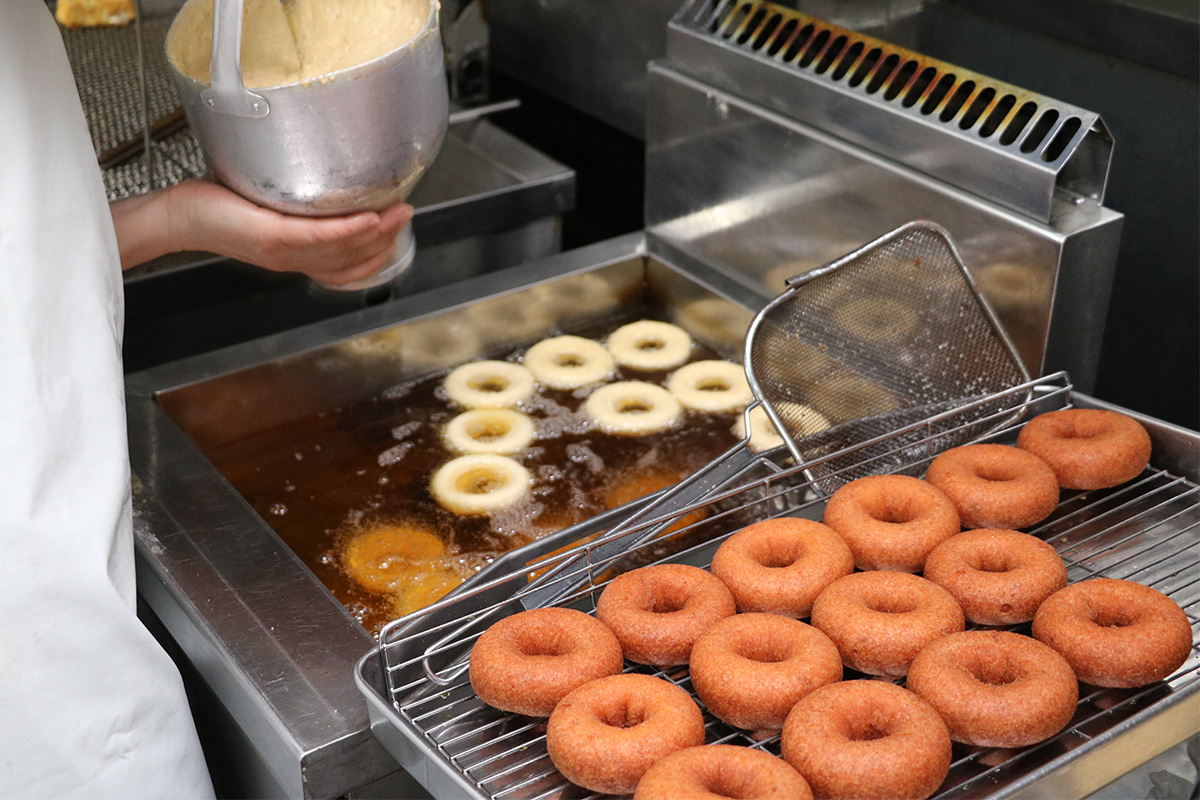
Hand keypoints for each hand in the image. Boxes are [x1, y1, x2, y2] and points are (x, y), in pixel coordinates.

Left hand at [111, 178, 413, 286]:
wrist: (176, 217)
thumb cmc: (213, 208)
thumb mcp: (265, 206)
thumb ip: (294, 202)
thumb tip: (317, 173)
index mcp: (295, 256)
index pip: (347, 268)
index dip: (378, 254)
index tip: (397, 232)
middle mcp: (293, 260)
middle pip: (353, 260)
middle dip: (387, 240)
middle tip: (407, 215)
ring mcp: (284, 251)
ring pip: (342, 251)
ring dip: (377, 234)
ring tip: (397, 213)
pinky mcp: (271, 236)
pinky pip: (318, 237)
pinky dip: (347, 230)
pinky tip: (367, 219)